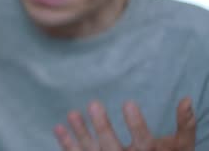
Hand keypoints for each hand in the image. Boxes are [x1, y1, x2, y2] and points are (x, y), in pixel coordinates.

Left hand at [54, 97, 195, 150]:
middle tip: (93, 104)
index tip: (128, 102)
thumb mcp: (181, 147)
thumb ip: (185, 125)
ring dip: (81, 134)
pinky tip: (58, 128)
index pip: (143, 141)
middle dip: (102, 127)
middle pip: (112, 147)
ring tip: (71, 113)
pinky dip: (68, 144)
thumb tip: (186, 99)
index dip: (136, 124)